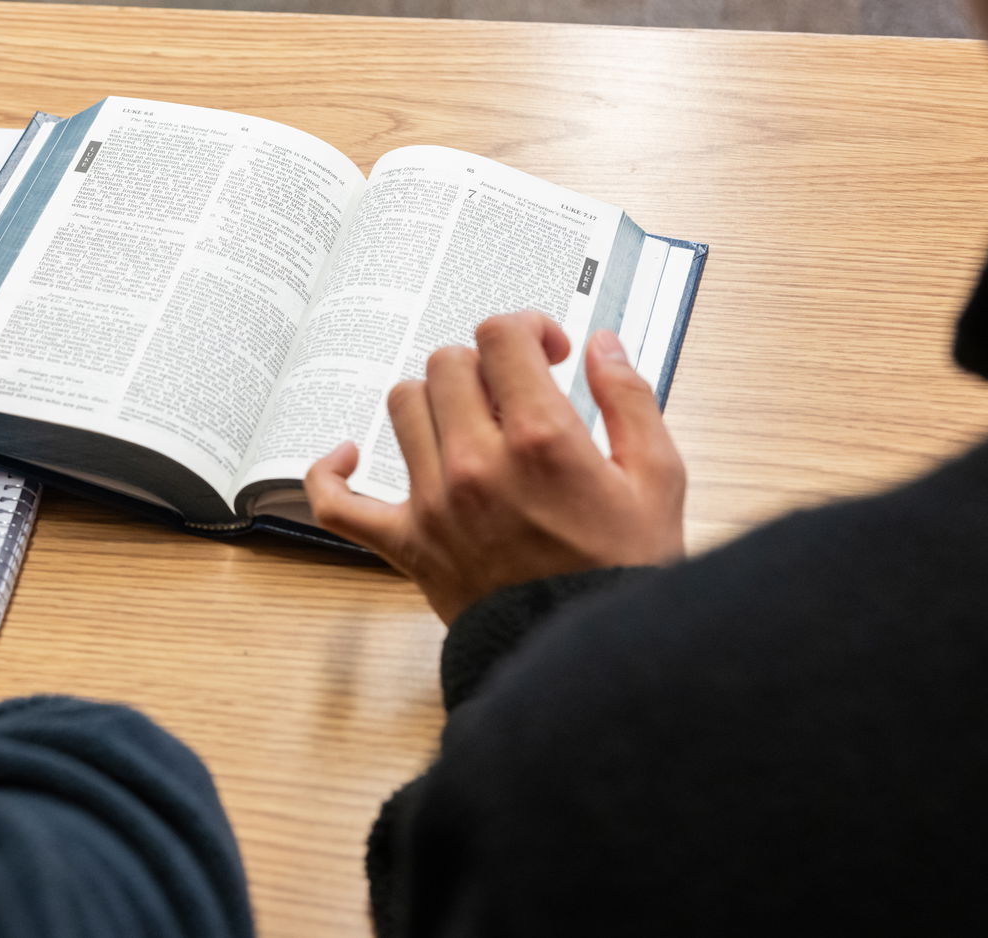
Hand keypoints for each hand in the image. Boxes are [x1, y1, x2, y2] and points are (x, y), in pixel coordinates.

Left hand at [305, 312, 685, 624]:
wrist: (589, 658)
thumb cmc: (624, 573)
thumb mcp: (657, 479)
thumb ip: (629, 399)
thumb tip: (600, 345)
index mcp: (541, 439)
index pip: (501, 338)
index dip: (525, 328)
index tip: (546, 351)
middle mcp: (477, 463)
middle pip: (448, 364)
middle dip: (484, 364)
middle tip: (513, 391)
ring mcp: (433, 503)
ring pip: (402, 406)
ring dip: (433, 399)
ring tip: (466, 419)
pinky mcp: (406, 543)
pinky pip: (337, 504)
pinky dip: (331, 474)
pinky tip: (349, 456)